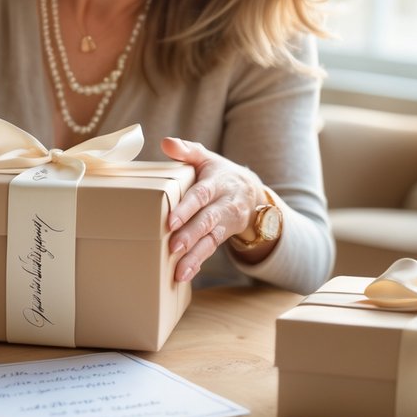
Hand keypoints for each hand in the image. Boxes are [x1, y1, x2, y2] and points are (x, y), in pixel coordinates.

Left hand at [161, 137, 261, 282]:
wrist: (251, 192)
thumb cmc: (219, 173)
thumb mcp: (206, 158)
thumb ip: (187, 150)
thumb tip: (166, 142)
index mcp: (217, 183)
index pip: (202, 195)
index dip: (187, 208)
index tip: (171, 221)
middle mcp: (225, 204)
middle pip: (207, 221)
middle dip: (190, 235)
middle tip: (172, 247)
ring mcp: (226, 223)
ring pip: (210, 240)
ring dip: (194, 257)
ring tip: (178, 271)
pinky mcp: (223, 236)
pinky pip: (211, 250)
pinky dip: (198, 263)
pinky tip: (184, 274)